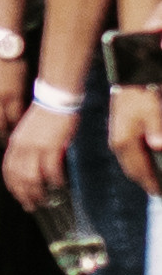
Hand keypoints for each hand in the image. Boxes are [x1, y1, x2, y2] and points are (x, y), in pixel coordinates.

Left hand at [2, 99, 74, 210]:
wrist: (55, 98)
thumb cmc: (46, 116)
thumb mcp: (29, 132)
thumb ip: (26, 148)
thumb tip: (29, 167)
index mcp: (15, 143)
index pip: (8, 170)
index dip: (13, 186)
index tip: (18, 196)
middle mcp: (22, 147)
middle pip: (18, 177)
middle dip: (24, 195)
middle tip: (31, 205)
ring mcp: (36, 147)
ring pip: (32, 177)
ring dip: (38, 192)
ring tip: (44, 200)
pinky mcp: (51, 146)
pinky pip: (51, 170)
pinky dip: (54, 180)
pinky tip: (59, 184)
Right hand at [110, 82, 161, 199]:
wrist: (131, 81)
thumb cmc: (144, 95)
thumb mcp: (154, 111)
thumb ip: (157, 130)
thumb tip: (159, 146)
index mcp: (125, 142)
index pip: (139, 171)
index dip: (151, 184)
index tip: (159, 193)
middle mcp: (118, 144)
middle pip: (133, 171)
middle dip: (145, 182)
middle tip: (157, 190)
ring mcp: (117, 140)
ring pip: (130, 164)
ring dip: (141, 173)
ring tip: (153, 179)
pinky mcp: (119, 134)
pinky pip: (128, 156)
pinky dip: (137, 163)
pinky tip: (146, 162)